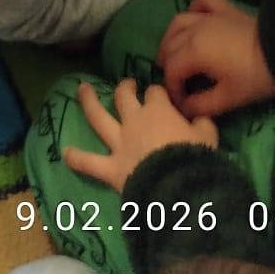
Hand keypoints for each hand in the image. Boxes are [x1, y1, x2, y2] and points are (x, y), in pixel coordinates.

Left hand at [64, 79, 218, 192]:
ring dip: (88, 102)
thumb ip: (203, 125)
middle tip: (126, 85)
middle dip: (124, 87)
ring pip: (98, 117)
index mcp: (159, 111)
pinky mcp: (111, 168)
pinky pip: (90, 162)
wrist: (179, 188)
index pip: (156, 93)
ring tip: (80, 89)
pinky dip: (77, 158)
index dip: (157, 92)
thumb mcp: (209, 138)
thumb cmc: (196, 159)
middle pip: (123, 96)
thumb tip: (201, 119)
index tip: (160, 95)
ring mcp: (120, 143)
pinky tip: (65, 153)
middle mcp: (135, 121)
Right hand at [157, 0, 274, 119]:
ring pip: (178, 22)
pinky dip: (193, 10)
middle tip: (176, 83)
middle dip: (168, 65)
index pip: (171, 70)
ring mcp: (207, 16)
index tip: (180, 104)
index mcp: (193, 51)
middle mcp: (193, 29)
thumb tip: (184, 109)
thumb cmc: (255, 77)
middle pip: (170, 46)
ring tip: (175, 52)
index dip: (172, 89)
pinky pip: (200, 4)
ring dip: (171, 38)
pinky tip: (194, 19)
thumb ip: (202, 106)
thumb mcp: (229, 98)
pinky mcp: (223, 9)